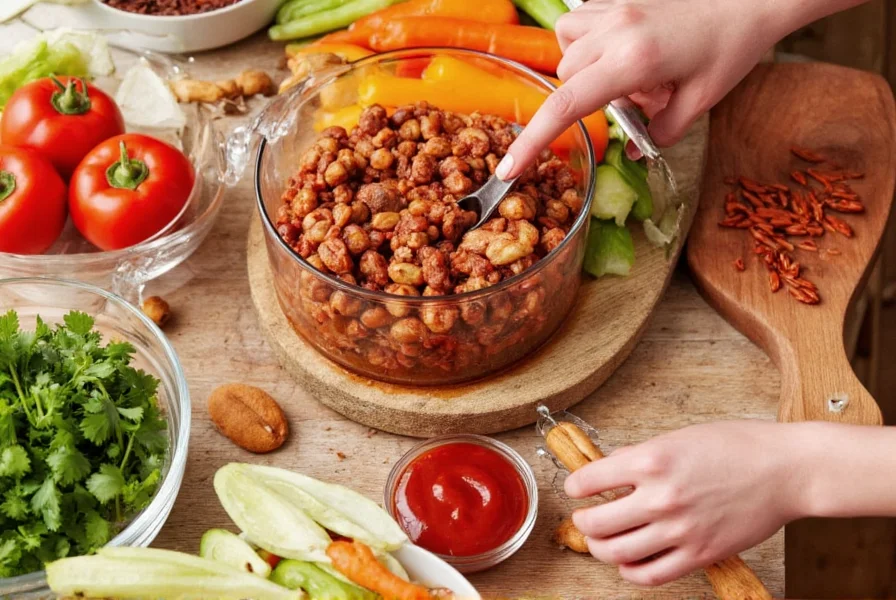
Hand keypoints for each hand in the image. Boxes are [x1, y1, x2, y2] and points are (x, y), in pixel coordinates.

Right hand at [496, 0, 788, 179]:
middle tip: (640, 97)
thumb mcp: (700, 102)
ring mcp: (612, 7)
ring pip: (567, 47)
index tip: (509, 168)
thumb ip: (660, 132)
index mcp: (633, 60)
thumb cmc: (732, 47)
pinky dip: (589, 40)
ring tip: (629, 70)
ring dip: (587, 67)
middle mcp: (614, 29)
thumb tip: (633, 152)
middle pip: (566, 77)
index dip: (533, 140)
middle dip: (589, 96)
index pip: (567, 105)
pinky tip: (622, 46)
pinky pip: (579, 22)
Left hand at [564, 421, 810, 585]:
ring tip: (601, 540)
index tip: (577, 489)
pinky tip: (627, 562)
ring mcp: (679, 529)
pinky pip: (651, 574)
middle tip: (584, 518)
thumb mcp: (678, 437)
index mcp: (651, 460)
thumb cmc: (737, 446)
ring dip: (600, 548)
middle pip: (596, 523)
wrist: (785, 470)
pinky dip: (630, 571)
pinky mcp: (699, 554)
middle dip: (582, 522)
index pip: (589, 480)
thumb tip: (610, 468)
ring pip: (616, 553)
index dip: (576, 486)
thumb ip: (640, 455)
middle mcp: (660, 497)